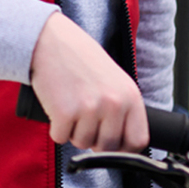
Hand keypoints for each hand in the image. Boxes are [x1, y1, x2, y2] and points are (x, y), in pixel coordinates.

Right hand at [29, 12, 148, 152]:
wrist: (50, 40)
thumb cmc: (81, 58)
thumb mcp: (114, 79)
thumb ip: (122, 108)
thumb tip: (123, 145)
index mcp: (130, 95)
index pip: (138, 141)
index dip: (124, 148)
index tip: (112, 144)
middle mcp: (114, 104)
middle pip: (108, 147)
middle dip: (94, 139)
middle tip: (84, 116)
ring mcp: (90, 109)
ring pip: (83, 143)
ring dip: (73, 131)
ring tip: (71, 104)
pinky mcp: (65, 113)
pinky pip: (61, 138)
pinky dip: (56, 127)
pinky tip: (57, 105)